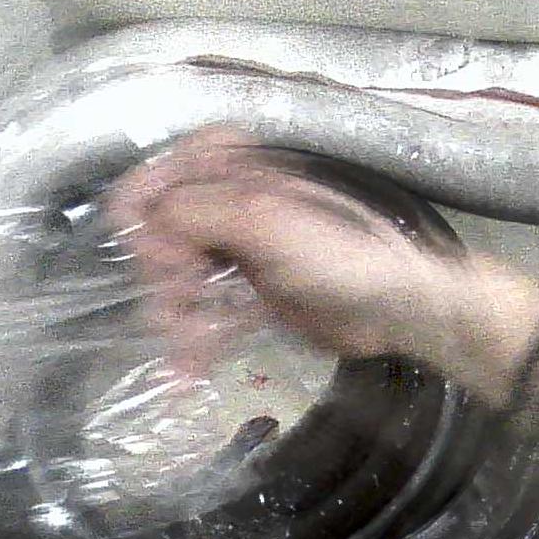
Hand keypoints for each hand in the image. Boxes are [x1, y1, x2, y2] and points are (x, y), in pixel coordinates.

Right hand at [104, 129, 452, 366]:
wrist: (394, 306)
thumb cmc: (338, 254)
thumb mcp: (261, 220)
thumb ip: (195, 211)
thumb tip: (145, 224)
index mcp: (232, 167)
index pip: (159, 178)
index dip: (148, 219)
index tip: (157, 258)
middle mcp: (229, 202)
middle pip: (161, 235)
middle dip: (162, 277)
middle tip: (179, 305)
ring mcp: (238, 249)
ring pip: (178, 280)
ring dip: (174, 317)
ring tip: (186, 351)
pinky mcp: (249, 293)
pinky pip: (203, 313)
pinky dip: (192, 340)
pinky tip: (185, 371)